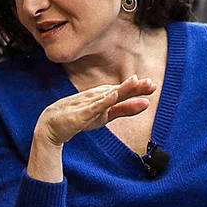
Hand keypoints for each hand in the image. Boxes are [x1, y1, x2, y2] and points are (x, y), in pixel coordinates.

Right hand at [36, 75, 154, 146]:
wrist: (53, 124)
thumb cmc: (80, 117)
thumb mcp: (106, 115)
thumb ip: (125, 109)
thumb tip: (146, 103)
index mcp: (105, 97)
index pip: (124, 92)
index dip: (138, 89)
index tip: (153, 85)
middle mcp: (98, 97)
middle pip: (118, 91)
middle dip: (133, 87)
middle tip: (149, 83)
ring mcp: (89, 104)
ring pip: (107, 95)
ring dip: (121, 89)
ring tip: (135, 82)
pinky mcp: (81, 113)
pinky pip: (94, 107)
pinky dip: (103, 101)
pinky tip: (113, 96)